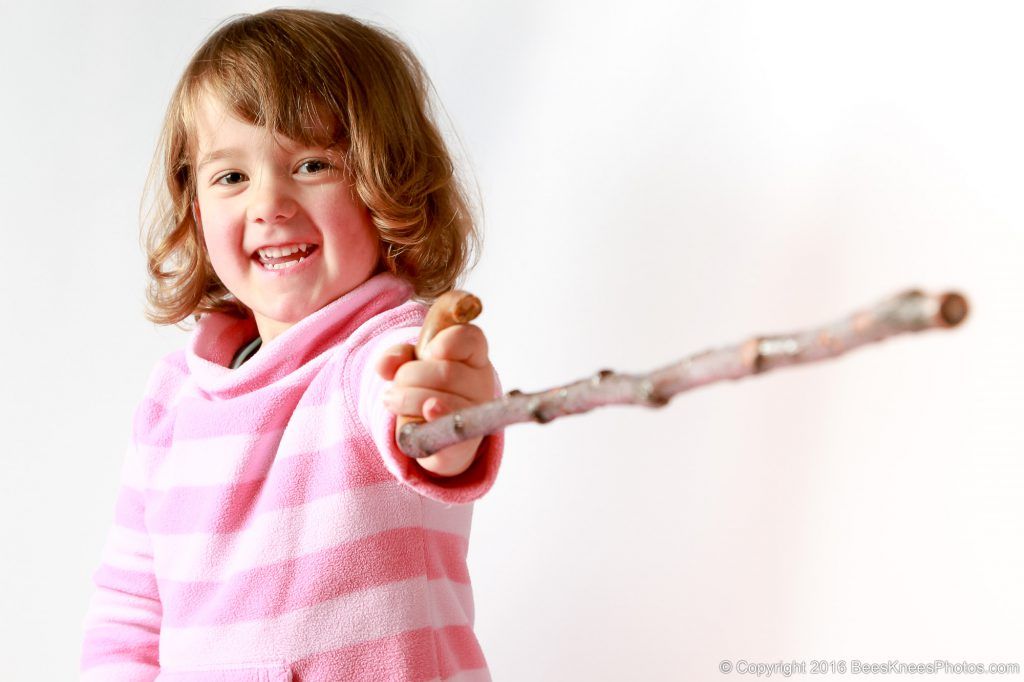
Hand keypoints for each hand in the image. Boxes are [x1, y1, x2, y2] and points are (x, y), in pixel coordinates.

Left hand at [376, 323, 494, 476]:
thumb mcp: (412, 364)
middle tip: (396, 385)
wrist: (436, 434)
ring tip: (394, 402)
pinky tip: (427, 414)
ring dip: (407, 399)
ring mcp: (474, 417)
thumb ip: (398, 356)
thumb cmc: (426, 389)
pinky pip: (451, 433)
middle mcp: (480, 385)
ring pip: (439, 400)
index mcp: (473, 358)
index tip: (429, 352)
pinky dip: (436, 420)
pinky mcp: (464, 445)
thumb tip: (384, 365)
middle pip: (446, 372)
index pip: (470, 340)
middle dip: (409, 376)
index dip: (448, 343)